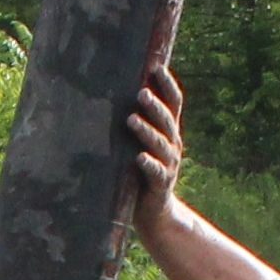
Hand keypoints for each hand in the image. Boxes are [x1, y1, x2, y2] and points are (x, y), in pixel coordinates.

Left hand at [127, 59, 189, 236]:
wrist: (153, 212)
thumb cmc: (137, 172)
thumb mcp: (137, 144)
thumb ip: (132, 123)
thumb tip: (106, 94)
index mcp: (168, 132)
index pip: (174, 103)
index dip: (168, 85)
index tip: (157, 67)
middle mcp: (172, 145)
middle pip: (167, 121)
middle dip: (155, 106)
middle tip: (140, 92)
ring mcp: (169, 165)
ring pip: (160, 144)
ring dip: (146, 131)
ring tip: (131, 119)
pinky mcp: (161, 185)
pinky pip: (156, 172)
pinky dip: (149, 164)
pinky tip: (139, 157)